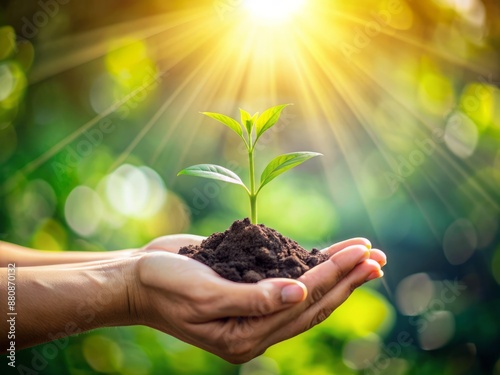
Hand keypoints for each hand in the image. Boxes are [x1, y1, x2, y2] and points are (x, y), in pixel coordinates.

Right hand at [129, 237, 385, 362]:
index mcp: (247, 336)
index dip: (333, 277)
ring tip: (367, 254)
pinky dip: (311, 264)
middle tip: (378, 257)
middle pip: (314, 303)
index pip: (302, 304)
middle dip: (347, 278)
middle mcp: (257, 326)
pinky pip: (288, 276)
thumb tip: (299, 294)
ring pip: (307, 291)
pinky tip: (329, 253)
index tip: (361, 254)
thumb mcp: (204, 294)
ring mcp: (255, 307)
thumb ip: (252, 299)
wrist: (137, 278)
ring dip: (337, 272)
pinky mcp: (250, 286)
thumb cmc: (164, 286)